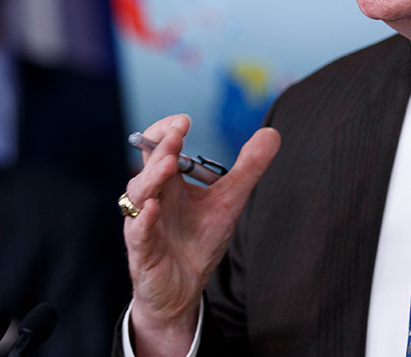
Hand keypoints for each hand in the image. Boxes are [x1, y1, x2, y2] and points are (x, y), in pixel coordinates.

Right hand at [123, 115, 279, 355]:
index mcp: (169, 182)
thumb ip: (248, 168)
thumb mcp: (228, 201)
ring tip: (169, 163)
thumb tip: (272, 133)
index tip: (184, 121)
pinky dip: (144, 219)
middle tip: (177, 133)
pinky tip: (154, 207)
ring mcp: (143, 222)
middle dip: (161, 147)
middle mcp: (152, 197)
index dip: (166, 132)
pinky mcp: (142, 250)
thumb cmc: (199, 241)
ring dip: (152, 176)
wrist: (184, 289)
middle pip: (148, 166)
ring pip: (138, 194)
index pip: (158, 148)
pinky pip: (138, 231)